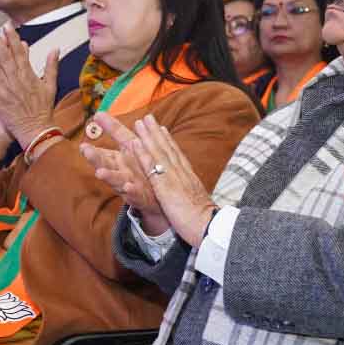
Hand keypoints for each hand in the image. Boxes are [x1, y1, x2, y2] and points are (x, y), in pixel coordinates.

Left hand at [0, 26, 59, 149]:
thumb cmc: (44, 109)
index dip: (12, 38)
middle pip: (4, 56)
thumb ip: (51, 66)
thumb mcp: (51, 86)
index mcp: (29, 75)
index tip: (7, 26)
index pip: (19, 52)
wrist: (35, 130)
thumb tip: (55, 49)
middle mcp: (16, 80)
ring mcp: (5, 89)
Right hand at [80, 116, 160, 217]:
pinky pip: (134, 194)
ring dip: (108, 176)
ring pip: (116, 179)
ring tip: (99, 172)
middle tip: (84, 149)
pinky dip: (130, 191)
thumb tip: (107, 113)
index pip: (115, 137)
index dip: (108, 126)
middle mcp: (122, 168)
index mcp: (122, 154)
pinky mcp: (139, 197)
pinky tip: (128, 187)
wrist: (156, 198)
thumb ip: (118, 132)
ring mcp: (129, 183)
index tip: (96, 115)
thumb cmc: (140, 169)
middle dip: (95, 156)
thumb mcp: (131, 148)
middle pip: (106, 161)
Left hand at [111, 115, 216, 245]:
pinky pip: (151, 167)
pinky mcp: (164, 187)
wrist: (208, 226)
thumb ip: (193, 194)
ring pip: (158, 153)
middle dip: (157, 132)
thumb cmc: (203, 220)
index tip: (162, 128)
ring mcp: (173, 178)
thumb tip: (193, 192)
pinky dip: (143, 153)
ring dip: (148, 136)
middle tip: (148, 117)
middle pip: (167, 149)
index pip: (177, 155)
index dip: (169, 141)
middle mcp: (181, 173)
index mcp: (188, 177)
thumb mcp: (198, 202)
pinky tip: (134, 143)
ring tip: (139, 122)